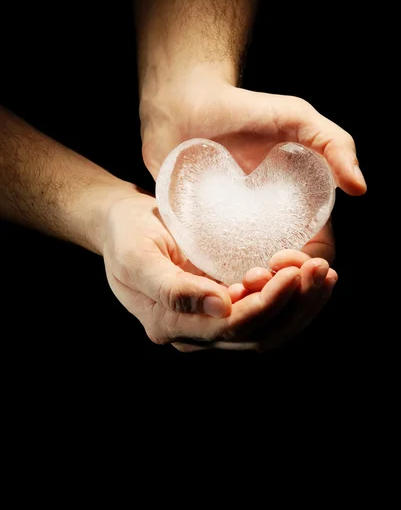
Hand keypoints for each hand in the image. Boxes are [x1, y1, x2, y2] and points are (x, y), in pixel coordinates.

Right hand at [101, 190, 336, 351]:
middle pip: (256, 335)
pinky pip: (266, 313)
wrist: (123, 225)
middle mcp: (195, 330)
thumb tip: (221, 306)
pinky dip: (294, 300)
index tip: (291, 274)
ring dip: (300, 306)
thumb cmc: (126, 234)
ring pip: (267, 330)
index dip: (265, 306)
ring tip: (323, 273)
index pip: (229, 328)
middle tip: (318, 268)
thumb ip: (172, 287)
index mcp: (168, 323)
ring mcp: (212, 320)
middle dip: (293, 305)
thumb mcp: (137, 255)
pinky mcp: (226, 304)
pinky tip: (313, 279)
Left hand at [139, 76, 365, 346]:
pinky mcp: (205, 236)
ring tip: (237, 286)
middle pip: (285, 273)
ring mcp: (237, 233)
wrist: (183, 107)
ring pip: (253, 279)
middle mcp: (271, 224)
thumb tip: (360, 189)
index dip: (308, 265)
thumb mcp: (294, 117)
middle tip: (257, 278)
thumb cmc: (241, 109)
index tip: (285, 262)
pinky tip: (213, 288)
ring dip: (252, 293)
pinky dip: (220, 286)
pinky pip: (215, 270)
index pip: (316, 250)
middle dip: (280, 287)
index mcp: (300, 205)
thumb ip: (333, 143)